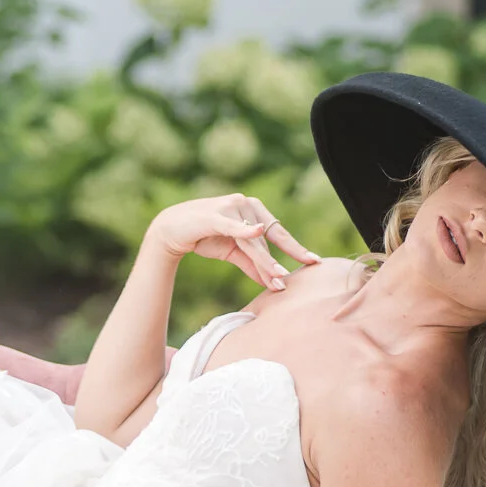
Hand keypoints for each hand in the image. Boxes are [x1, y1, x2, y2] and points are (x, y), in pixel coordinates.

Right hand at [146, 193, 320, 291]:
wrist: (171, 229)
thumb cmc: (203, 235)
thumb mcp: (232, 252)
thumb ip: (252, 263)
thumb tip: (273, 281)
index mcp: (253, 210)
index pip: (278, 234)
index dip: (295, 249)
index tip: (313, 261)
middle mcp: (245, 205)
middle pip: (267, 241)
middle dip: (276, 263)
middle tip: (290, 280)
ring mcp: (231, 208)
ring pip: (252, 242)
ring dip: (264, 261)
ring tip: (277, 277)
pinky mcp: (215, 216)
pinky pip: (234, 226)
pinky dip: (245, 229)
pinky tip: (258, 231)